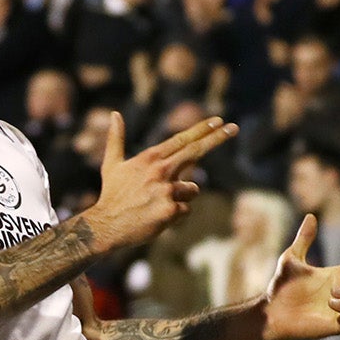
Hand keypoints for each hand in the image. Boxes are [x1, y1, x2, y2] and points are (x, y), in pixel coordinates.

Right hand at [87, 113, 237, 251]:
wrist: (106, 225)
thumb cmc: (111, 195)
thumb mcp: (111, 164)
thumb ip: (116, 139)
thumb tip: (114, 114)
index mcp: (150, 158)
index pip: (181, 140)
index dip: (201, 129)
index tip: (218, 120)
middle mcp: (160, 170)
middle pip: (195, 151)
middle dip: (217, 138)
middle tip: (234, 128)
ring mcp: (166, 190)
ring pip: (192, 190)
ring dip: (182, 198)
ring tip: (158, 204)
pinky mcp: (170, 210)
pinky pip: (186, 210)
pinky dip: (176, 215)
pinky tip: (158, 217)